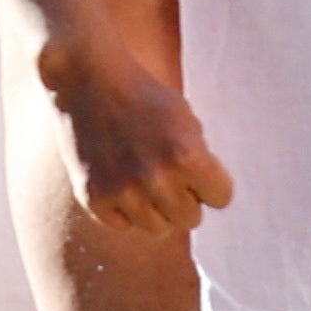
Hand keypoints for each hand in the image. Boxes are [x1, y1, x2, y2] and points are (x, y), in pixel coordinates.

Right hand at [47, 44, 237, 235]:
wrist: (89, 81)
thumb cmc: (145, 98)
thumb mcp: (187, 120)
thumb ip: (201, 160)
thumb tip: (207, 199)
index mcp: (187, 155)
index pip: (221, 198)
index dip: (211, 182)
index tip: (196, 167)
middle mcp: (156, 178)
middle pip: (191, 219)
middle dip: (185, 198)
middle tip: (169, 174)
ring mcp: (122, 192)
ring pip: (159, 229)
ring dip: (157, 209)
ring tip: (145, 179)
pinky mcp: (93, 199)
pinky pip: (124, 226)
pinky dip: (124, 210)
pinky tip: (119, 181)